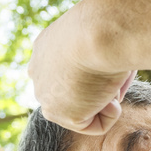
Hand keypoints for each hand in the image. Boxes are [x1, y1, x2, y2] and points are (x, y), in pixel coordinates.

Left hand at [29, 0, 135, 133]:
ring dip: (105, 96)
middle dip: (98, 86)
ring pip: (84, 108)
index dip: (95, 69)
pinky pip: (96, 125)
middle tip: (110, 67)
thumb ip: (101, 63)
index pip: (68, 69)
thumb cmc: (111, 25)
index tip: (108, 57)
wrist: (101, 31)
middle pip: (74, 92)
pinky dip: (112, 112)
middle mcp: (38, 69)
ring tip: (109, 75)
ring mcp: (43, 92)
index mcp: (47, 46)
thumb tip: (112, 93)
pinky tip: (109, 90)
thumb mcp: (105, 38)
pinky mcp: (55, 112)